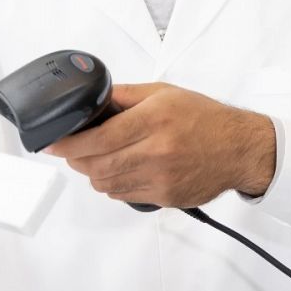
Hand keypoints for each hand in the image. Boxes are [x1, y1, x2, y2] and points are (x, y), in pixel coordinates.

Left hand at [47, 83, 275, 207]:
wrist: (240, 149)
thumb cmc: (204, 118)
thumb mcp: (163, 93)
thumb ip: (124, 95)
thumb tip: (91, 100)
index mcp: (153, 120)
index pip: (97, 139)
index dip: (67, 144)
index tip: (51, 144)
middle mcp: (156, 151)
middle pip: (96, 165)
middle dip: (76, 159)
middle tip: (71, 150)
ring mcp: (161, 178)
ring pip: (106, 184)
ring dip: (93, 173)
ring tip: (94, 159)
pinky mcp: (165, 197)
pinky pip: (124, 196)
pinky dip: (113, 185)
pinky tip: (119, 171)